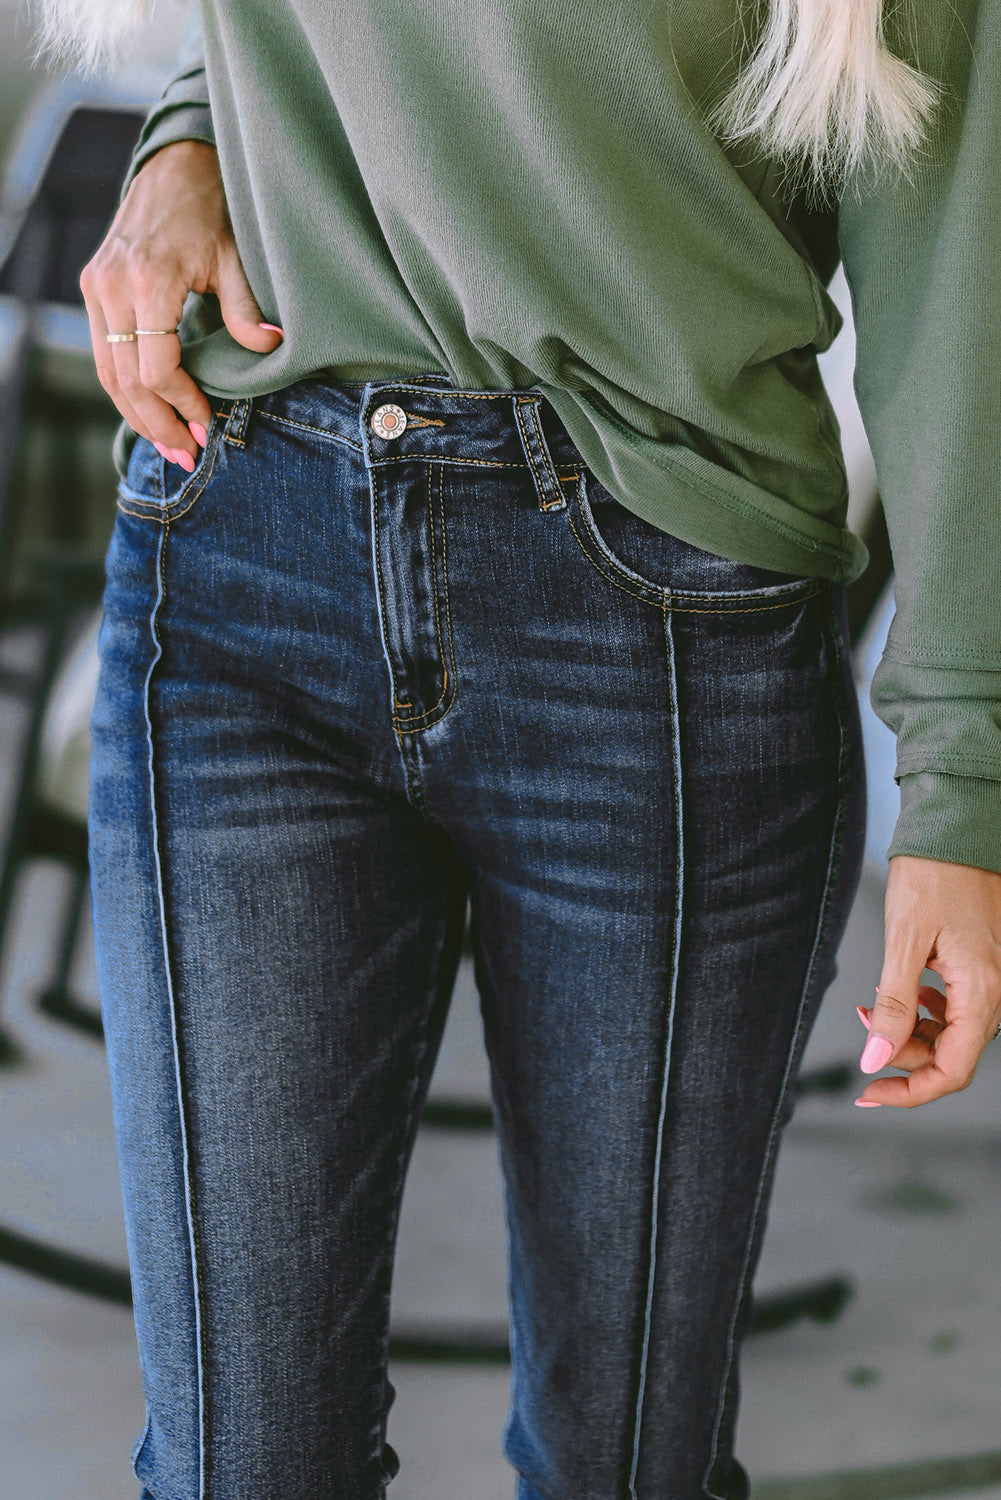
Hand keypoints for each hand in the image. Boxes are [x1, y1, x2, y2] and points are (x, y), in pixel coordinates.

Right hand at [79, 139, 281, 466]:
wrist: (174, 168)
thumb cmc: (211, 210)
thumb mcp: (236, 259)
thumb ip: (247, 311)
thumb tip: (271, 348)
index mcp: (148, 280)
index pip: (155, 368)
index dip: (182, 404)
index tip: (208, 423)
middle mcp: (112, 286)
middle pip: (125, 380)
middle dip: (158, 423)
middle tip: (188, 455)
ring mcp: (97, 288)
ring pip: (108, 373)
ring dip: (139, 415)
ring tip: (172, 446)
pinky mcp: (94, 290)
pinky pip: (105, 355)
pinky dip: (127, 389)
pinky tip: (154, 412)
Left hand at [855, 854, 1000, 1107]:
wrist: (957, 831)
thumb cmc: (934, 874)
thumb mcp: (905, 940)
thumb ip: (894, 1005)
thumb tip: (877, 1058)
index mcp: (984, 991)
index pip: (953, 1071)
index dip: (911, 1091)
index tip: (871, 1092)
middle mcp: (997, 992)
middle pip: (950, 1054)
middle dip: (902, 1051)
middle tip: (865, 1023)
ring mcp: (993, 981)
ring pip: (952, 1033)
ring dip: (911, 1030)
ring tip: (875, 1005)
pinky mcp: (983, 969)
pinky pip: (957, 1008)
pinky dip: (925, 1010)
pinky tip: (904, 991)